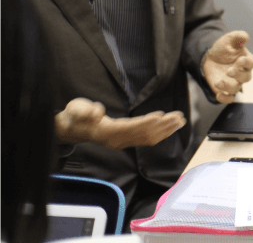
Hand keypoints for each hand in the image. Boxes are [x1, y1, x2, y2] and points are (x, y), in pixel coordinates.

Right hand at [55, 98, 185, 148]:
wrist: (72, 128)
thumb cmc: (75, 115)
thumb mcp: (76, 109)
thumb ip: (85, 110)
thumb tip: (97, 112)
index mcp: (107, 132)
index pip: (131, 127)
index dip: (147, 122)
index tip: (162, 115)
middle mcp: (117, 140)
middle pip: (144, 134)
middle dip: (163, 125)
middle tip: (179, 117)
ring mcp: (122, 142)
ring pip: (148, 138)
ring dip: (165, 130)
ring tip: (180, 121)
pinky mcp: (126, 141)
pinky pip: (146, 139)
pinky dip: (160, 133)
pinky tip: (171, 128)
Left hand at [203, 30, 252, 102]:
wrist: (210, 57)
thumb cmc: (224, 48)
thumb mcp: (229, 39)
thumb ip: (238, 37)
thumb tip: (245, 37)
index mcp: (246, 61)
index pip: (251, 63)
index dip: (247, 63)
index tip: (240, 60)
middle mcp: (242, 73)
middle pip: (246, 78)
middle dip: (238, 75)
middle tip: (229, 71)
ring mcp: (234, 82)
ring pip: (236, 88)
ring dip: (229, 87)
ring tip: (219, 82)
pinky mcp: (225, 89)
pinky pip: (229, 98)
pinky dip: (225, 98)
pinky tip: (219, 95)